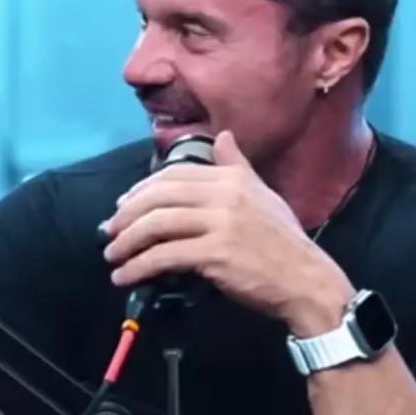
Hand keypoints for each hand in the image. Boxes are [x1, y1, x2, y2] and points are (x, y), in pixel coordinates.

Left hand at [102, 131, 353, 330]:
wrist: (305, 279)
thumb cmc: (283, 240)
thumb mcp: (262, 193)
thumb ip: (237, 165)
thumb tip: (223, 136)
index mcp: (231, 178)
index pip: (173, 175)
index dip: (141, 189)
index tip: (123, 205)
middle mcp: (224, 194)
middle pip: (159, 196)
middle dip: (126, 215)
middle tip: (109, 231)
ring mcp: (220, 224)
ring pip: (157, 225)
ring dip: (126, 241)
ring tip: (112, 256)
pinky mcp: (215, 254)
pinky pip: (165, 256)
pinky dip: (139, 266)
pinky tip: (127, 276)